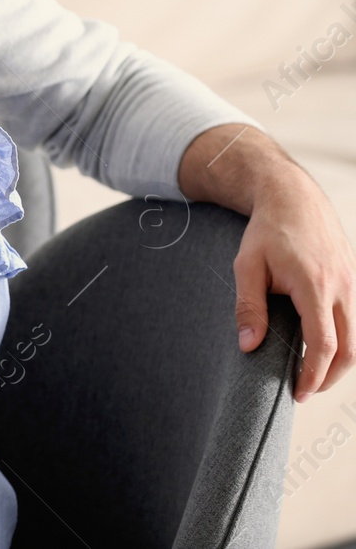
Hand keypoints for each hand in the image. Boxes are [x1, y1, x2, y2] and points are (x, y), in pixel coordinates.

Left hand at [234, 173, 355, 400]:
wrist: (294, 199)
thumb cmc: (268, 231)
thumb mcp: (247, 265)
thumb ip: (248, 306)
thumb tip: (248, 345)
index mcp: (315, 285)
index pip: (324, 343)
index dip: (313, 374)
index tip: (299, 392)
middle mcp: (342, 288)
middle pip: (349, 349)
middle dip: (328, 377)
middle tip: (304, 391)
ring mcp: (353, 285)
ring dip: (338, 361)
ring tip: (310, 374)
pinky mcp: (354, 282)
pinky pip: (354, 321)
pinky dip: (342, 341)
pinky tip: (320, 347)